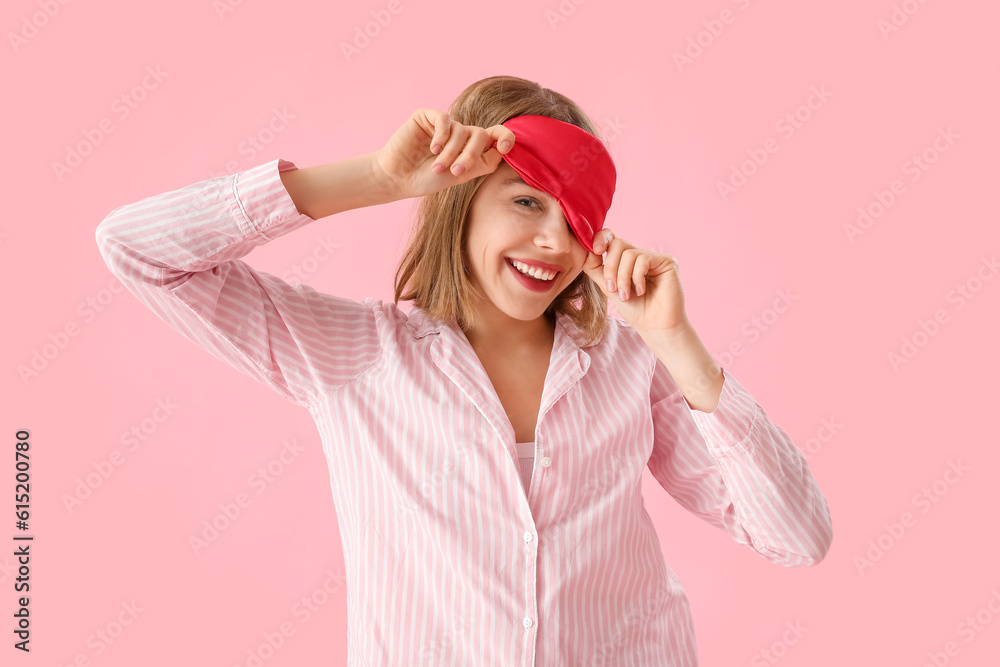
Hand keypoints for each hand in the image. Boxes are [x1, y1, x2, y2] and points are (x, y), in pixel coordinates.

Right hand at [372, 108, 515, 199]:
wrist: (398, 178)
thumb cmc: (427, 180)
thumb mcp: (461, 175)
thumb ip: (483, 163)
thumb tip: (504, 151)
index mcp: (470, 147)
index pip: (495, 136)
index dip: (505, 137)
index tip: (505, 148)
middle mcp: (459, 133)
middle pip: (480, 134)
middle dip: (470, 154)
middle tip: (455, 171)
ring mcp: (444, 124)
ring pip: (461, 130)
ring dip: (451, 151)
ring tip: (437, 167)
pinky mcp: (427, 117)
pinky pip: (444, 119)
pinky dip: (442, 135)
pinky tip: (432, 149)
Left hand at [581, 230, 689, 335]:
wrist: (654, 326)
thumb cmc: (634, 309)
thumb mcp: (608, 287)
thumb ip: (596, 268)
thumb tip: (588, 250)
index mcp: (626, 260)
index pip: (612, 238)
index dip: (601, 239)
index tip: (595, 251)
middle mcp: (640, 255)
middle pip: (618, 243)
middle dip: (610, 267)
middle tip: (612, 289)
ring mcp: (654, 257)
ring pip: (628, 254)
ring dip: (622, 277)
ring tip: (626, 296)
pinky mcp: (667, 261)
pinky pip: (643, 259)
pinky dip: (637, 277)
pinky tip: (641, 291)